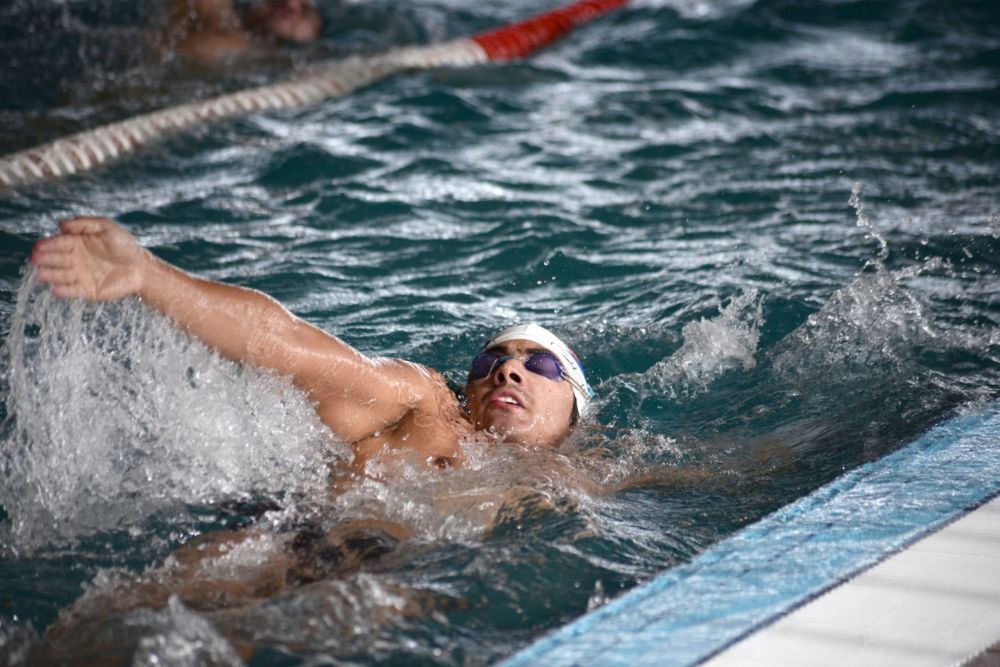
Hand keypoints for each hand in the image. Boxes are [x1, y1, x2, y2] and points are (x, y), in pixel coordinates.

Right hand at [31, 217, 147, 300]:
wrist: (142, 268)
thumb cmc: (125, 246)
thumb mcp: (107, 228)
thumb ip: (85, 224)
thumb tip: (61, 224)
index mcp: (78, 243)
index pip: (59, 243)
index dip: (48, 245)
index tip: (38, 247)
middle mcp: (76, 260)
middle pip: (57, 259)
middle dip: (45, 259)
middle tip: (36, 259)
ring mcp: (81, 276)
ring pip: (61, 275)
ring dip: (50, 275)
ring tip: (40, 274)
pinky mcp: (88, 291)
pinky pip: (73, 291)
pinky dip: (64, 291)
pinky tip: (55, 289)